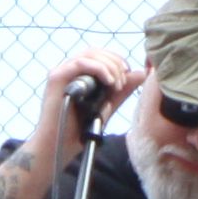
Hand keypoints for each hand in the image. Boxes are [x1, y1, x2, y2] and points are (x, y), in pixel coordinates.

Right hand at [35, 53, 138, 170]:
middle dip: (115, 63)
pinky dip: (98, 69)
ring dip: (109, 66)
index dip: (116, 59)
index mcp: (78, 74)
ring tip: (116, 84)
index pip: (99, 55)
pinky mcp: (56, 78)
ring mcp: (61, 73)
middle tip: (123, 82)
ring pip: (89, 54)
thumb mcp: (107, 106)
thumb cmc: (79, 130)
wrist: (59, 147)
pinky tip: (109, 82)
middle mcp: (68, 70)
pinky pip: (80, 63)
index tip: (128, 74)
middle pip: (95, 51)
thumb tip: (141, 74)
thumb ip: (121, 91)